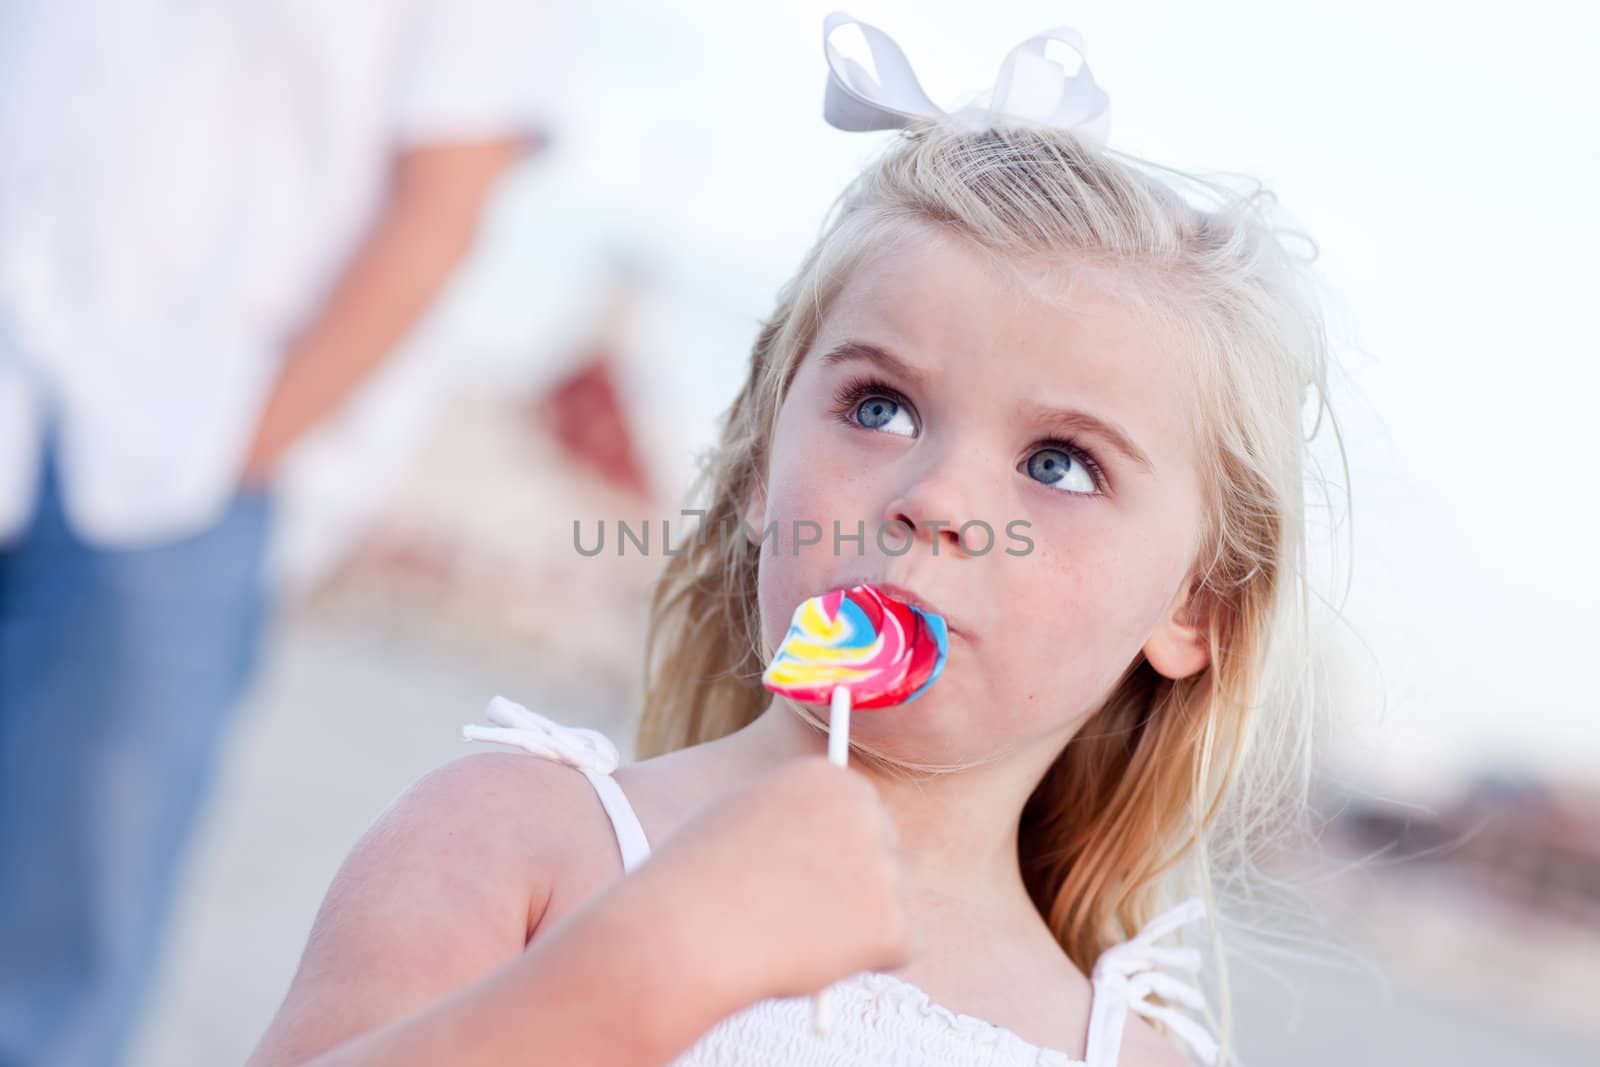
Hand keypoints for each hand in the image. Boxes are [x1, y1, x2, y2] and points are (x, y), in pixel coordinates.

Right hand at [639, 755, 914, 1005]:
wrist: (689, 933)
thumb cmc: (697, 877)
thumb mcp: (743, 816)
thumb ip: (793, 817)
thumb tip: (826, 841)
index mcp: (828, 776)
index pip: (859, 808)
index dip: (833, 846)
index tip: (810, 870)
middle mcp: (864, 811)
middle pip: (884, 849)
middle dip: (856, 882)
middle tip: (807, 913)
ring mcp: (882, 867)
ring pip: (887, 902)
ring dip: (854, 925)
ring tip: (788, 934)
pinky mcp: (892, 925)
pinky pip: (895, 948)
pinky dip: (862, 963)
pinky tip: (809, 958)